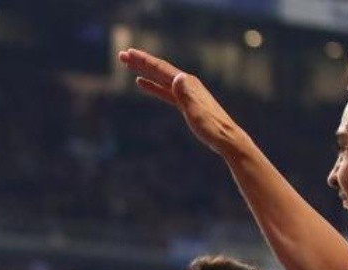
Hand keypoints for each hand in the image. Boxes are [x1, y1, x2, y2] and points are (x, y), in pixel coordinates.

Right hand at [117, 48, 246, 156]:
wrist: (225, 138)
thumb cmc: (211, 128)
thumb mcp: (196, 112)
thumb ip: (186, 95)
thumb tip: (177, 77)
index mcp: (187, 84)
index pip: (161, 69)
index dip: (143, 61)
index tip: (128, 54)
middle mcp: (186, 83)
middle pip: (159, 69)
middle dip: (140, 62)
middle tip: (121, 55)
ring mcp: (186, 92)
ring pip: (160, 78)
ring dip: (144, 71)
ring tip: (129, 65)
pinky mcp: (185, 102)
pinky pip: (164, 90)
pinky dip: (152, 85)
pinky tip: (142, 84)